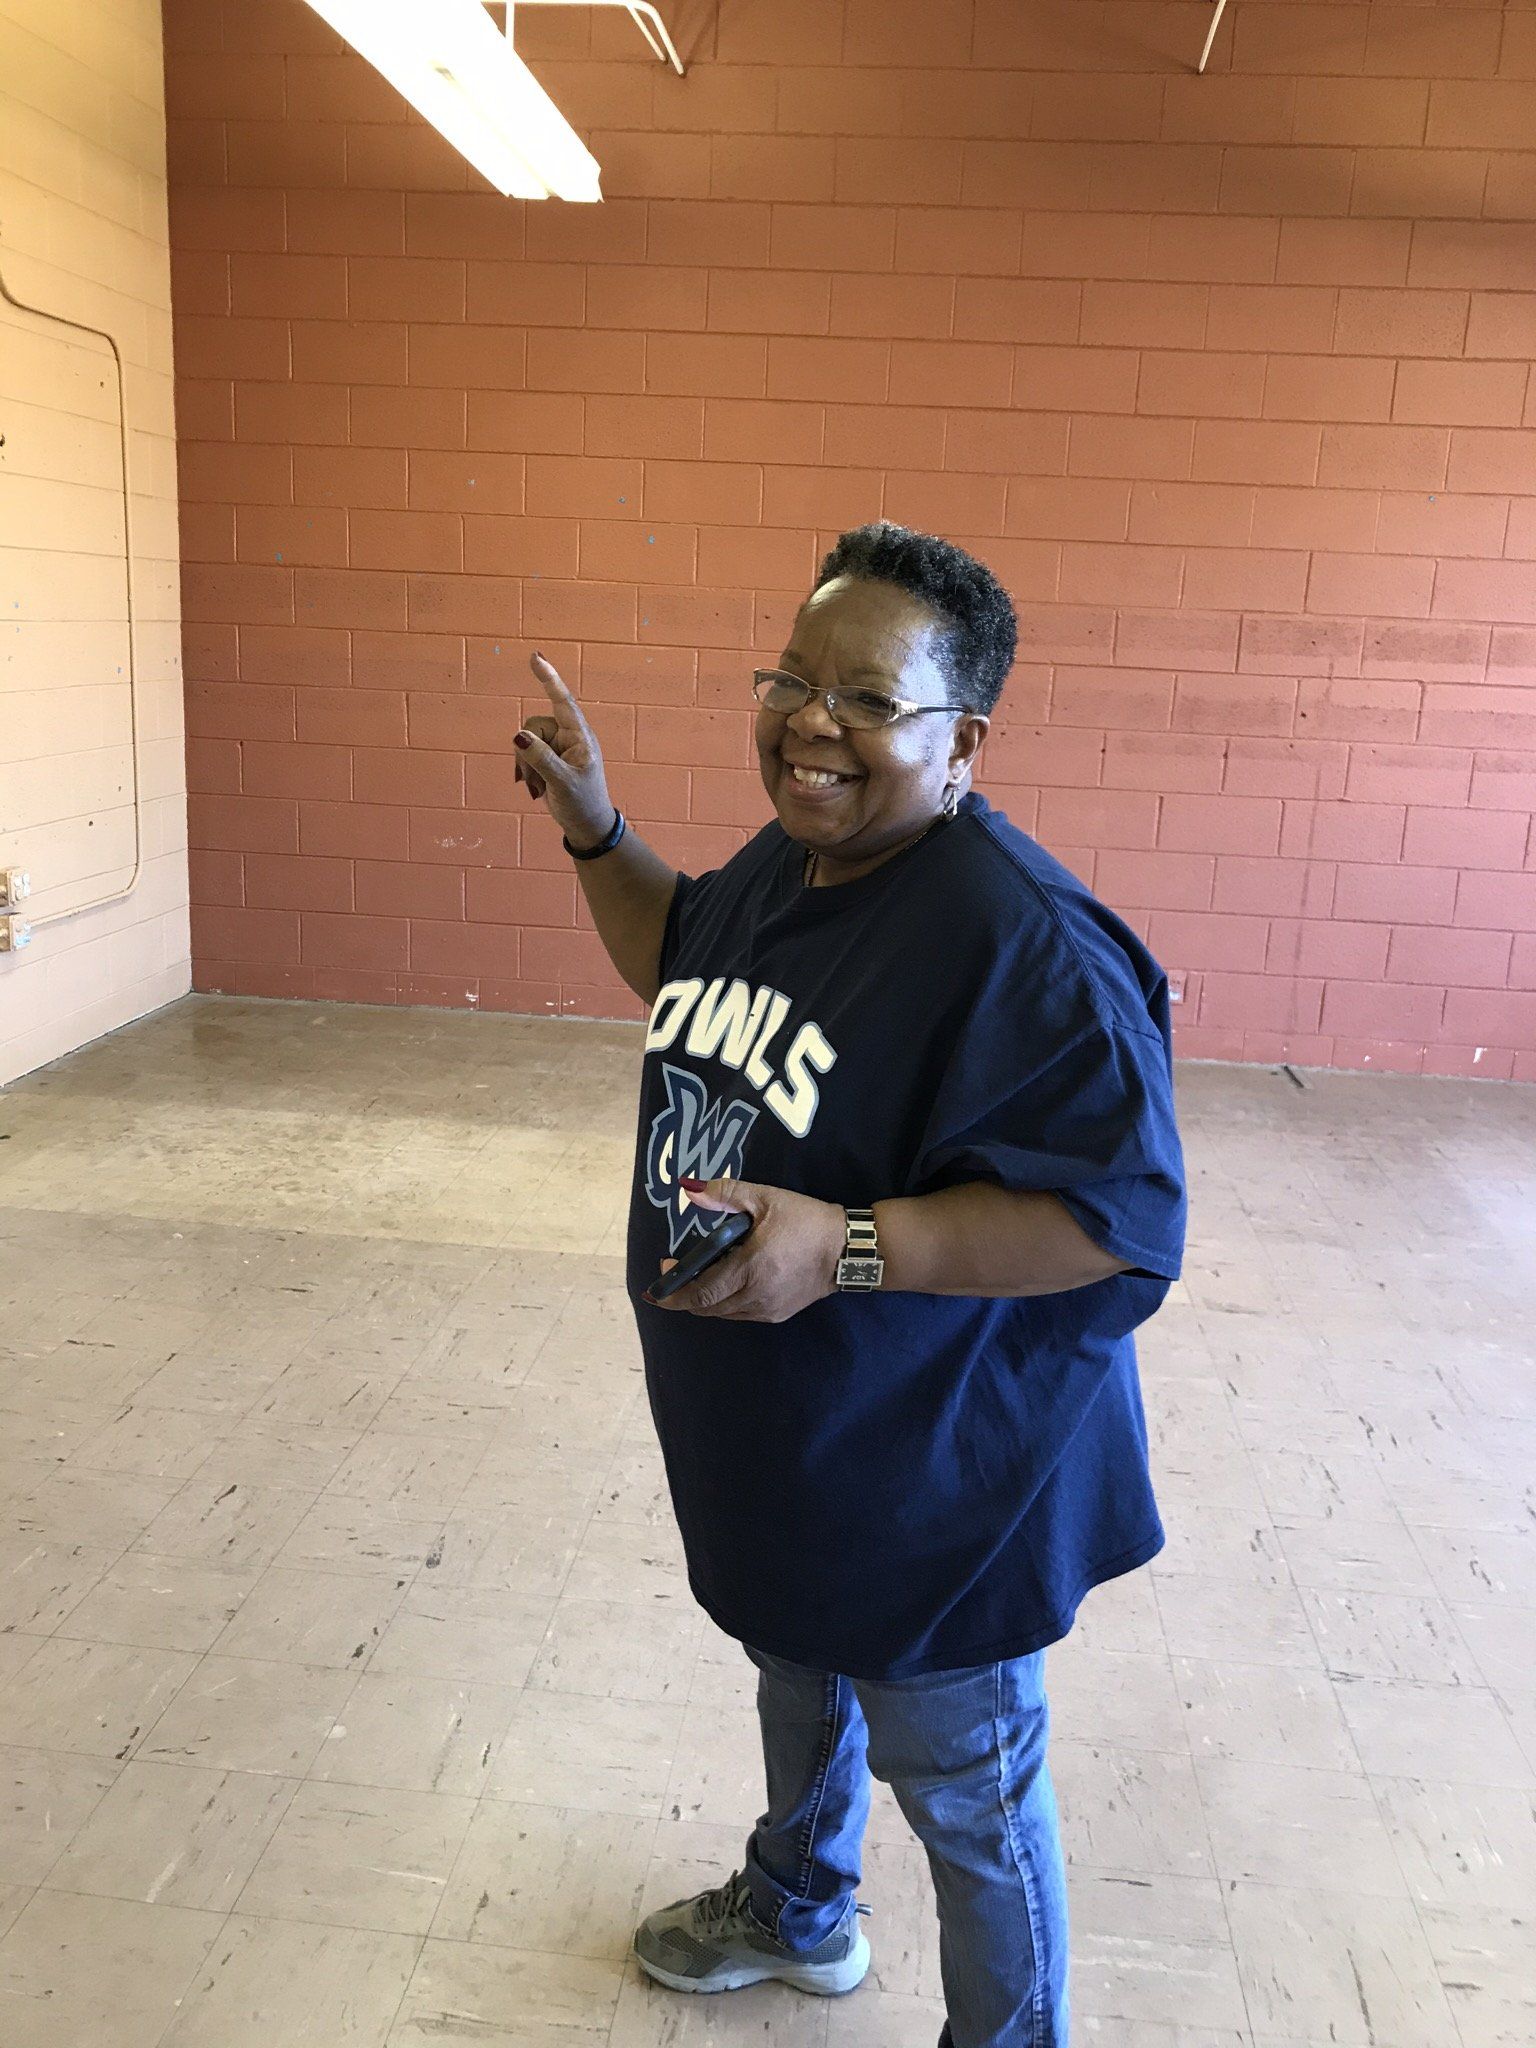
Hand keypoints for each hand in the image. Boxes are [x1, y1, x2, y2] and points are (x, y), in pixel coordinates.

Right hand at [515, 652, 616, 848]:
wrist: (585, 824)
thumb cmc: (583, 803)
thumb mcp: (562, 782)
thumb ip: (540, 758)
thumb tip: (518, 736)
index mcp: (580, 736)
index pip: (562, 701)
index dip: (549, 678)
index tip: (535, 657)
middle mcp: (568, 736)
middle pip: (534, 726)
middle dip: (528, 751)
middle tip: (536, 780)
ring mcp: (557, 746)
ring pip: (526, 740)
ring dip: (526, 765)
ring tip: (537, 786)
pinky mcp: (547, 758)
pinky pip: (525, 753)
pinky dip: (525, 770)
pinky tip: (534, 787)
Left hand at [645, 1176, 846, 1323]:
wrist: (846, 1249)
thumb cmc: (805, 1221)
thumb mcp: (766, 1198)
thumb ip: (725, 1194)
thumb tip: (689, 1189)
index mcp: (749, 1269)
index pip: (699, 1292)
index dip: (673, 1291)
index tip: (659, 1278)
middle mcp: (754, 1296)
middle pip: (706, 1308)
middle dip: (683, 1296)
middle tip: (673, 1275)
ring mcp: (766, 1309)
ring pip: (722, 1313)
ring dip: (704, 1300)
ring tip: (698, 1277)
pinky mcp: (778, 1314)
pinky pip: (740, 1314)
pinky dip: (725, 1303)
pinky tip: (726, 1284)